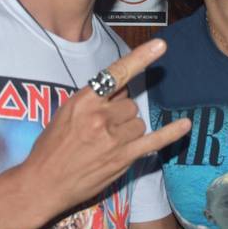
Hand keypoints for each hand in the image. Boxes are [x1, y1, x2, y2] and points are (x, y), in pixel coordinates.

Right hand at [20, 38, 191, 211]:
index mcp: (84, 100)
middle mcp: (100, 116)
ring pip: (139, 123)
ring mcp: (112, 137)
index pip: (116, 74)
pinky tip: (185, 125)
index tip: (160, 46)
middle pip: (130, 104)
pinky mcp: (122, 157)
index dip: (140, 58)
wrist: (42, 182)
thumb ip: (95, 100)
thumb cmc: (51, 148)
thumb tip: (121, 89)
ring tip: (106, 145)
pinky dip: (171, 133)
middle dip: (121, 115)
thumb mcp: (66, 114)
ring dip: (129, 131)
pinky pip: (153, 141)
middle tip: (101, 131)